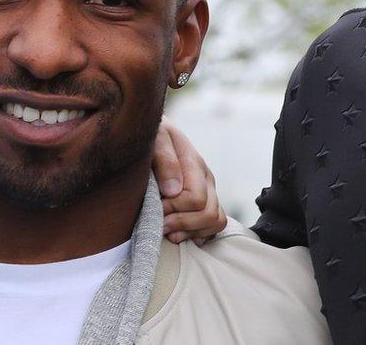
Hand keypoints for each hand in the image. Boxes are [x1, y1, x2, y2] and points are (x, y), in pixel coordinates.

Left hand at [151, 116, 227, 245]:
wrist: (153, 131)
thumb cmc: (150, 135)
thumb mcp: (155, 138)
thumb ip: (164, 160)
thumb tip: (173, 191)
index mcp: (194, 164)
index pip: (195, 199)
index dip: (174, 209)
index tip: (155, 207)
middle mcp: (205, 179)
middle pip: (209, 214)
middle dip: (181, 223)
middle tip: (158, 224)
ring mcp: (208, 190)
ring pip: (215, 221)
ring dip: (191, 232)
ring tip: (168, 232)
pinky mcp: (204, 200)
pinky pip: (213, 225)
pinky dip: (198, 234)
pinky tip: (179, 234)